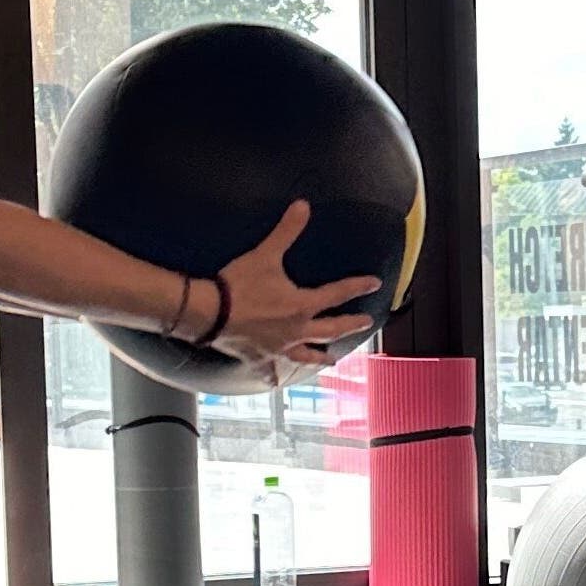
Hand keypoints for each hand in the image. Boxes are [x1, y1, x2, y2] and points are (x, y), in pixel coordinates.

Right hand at [196, 200, 382, 371]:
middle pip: (330, 330)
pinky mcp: (259, 358)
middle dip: (350, 325)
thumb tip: (303, 205)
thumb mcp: (265, 254)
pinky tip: (275, 380)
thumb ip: (286, 231)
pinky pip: (271, 371)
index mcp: (302, 306)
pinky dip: (275, 375)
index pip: (337, 294)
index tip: (374, 284)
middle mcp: (296, 331)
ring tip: (332, 361)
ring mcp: (279, 348)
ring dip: (321, 358)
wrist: (210, 313)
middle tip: (366, 324)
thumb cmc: (240, 284)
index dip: (357, 287)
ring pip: (307, 356)